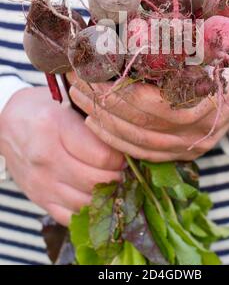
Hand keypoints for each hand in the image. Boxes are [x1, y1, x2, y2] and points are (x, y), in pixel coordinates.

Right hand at [0, 86, 124, 225]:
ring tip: (112, 181)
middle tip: (123, 168)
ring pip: (86, 202)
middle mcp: (47, 157)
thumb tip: (126, 139)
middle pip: (97, 181)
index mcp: (56, 127)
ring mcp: (41, 182)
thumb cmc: (41, 108)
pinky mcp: (38, 198)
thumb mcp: (67, 102)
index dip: (121, 156)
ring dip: (105, 195)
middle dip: (117, 176)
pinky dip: (87, 210)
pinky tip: (95, 197)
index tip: (125, 151)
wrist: (4, 124)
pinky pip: (70, 217)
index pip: (102, 156)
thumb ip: (94, 120)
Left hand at [68, 52, 228, 161]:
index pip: (152, 103)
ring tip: (79, 99)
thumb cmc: (226, 59)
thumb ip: (176, 40)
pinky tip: (95, 123)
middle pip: (140, 124)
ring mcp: (192, 146)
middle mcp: (199, 130)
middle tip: (75, 82)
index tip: (89, 70)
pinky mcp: (184, 154)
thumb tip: (126, 25)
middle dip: (101, 103)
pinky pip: (145, 154)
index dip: (116, 89)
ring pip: (139, 143)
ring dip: (103, 123)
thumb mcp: (209, 44)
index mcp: (207, 98)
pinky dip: (116, 140)